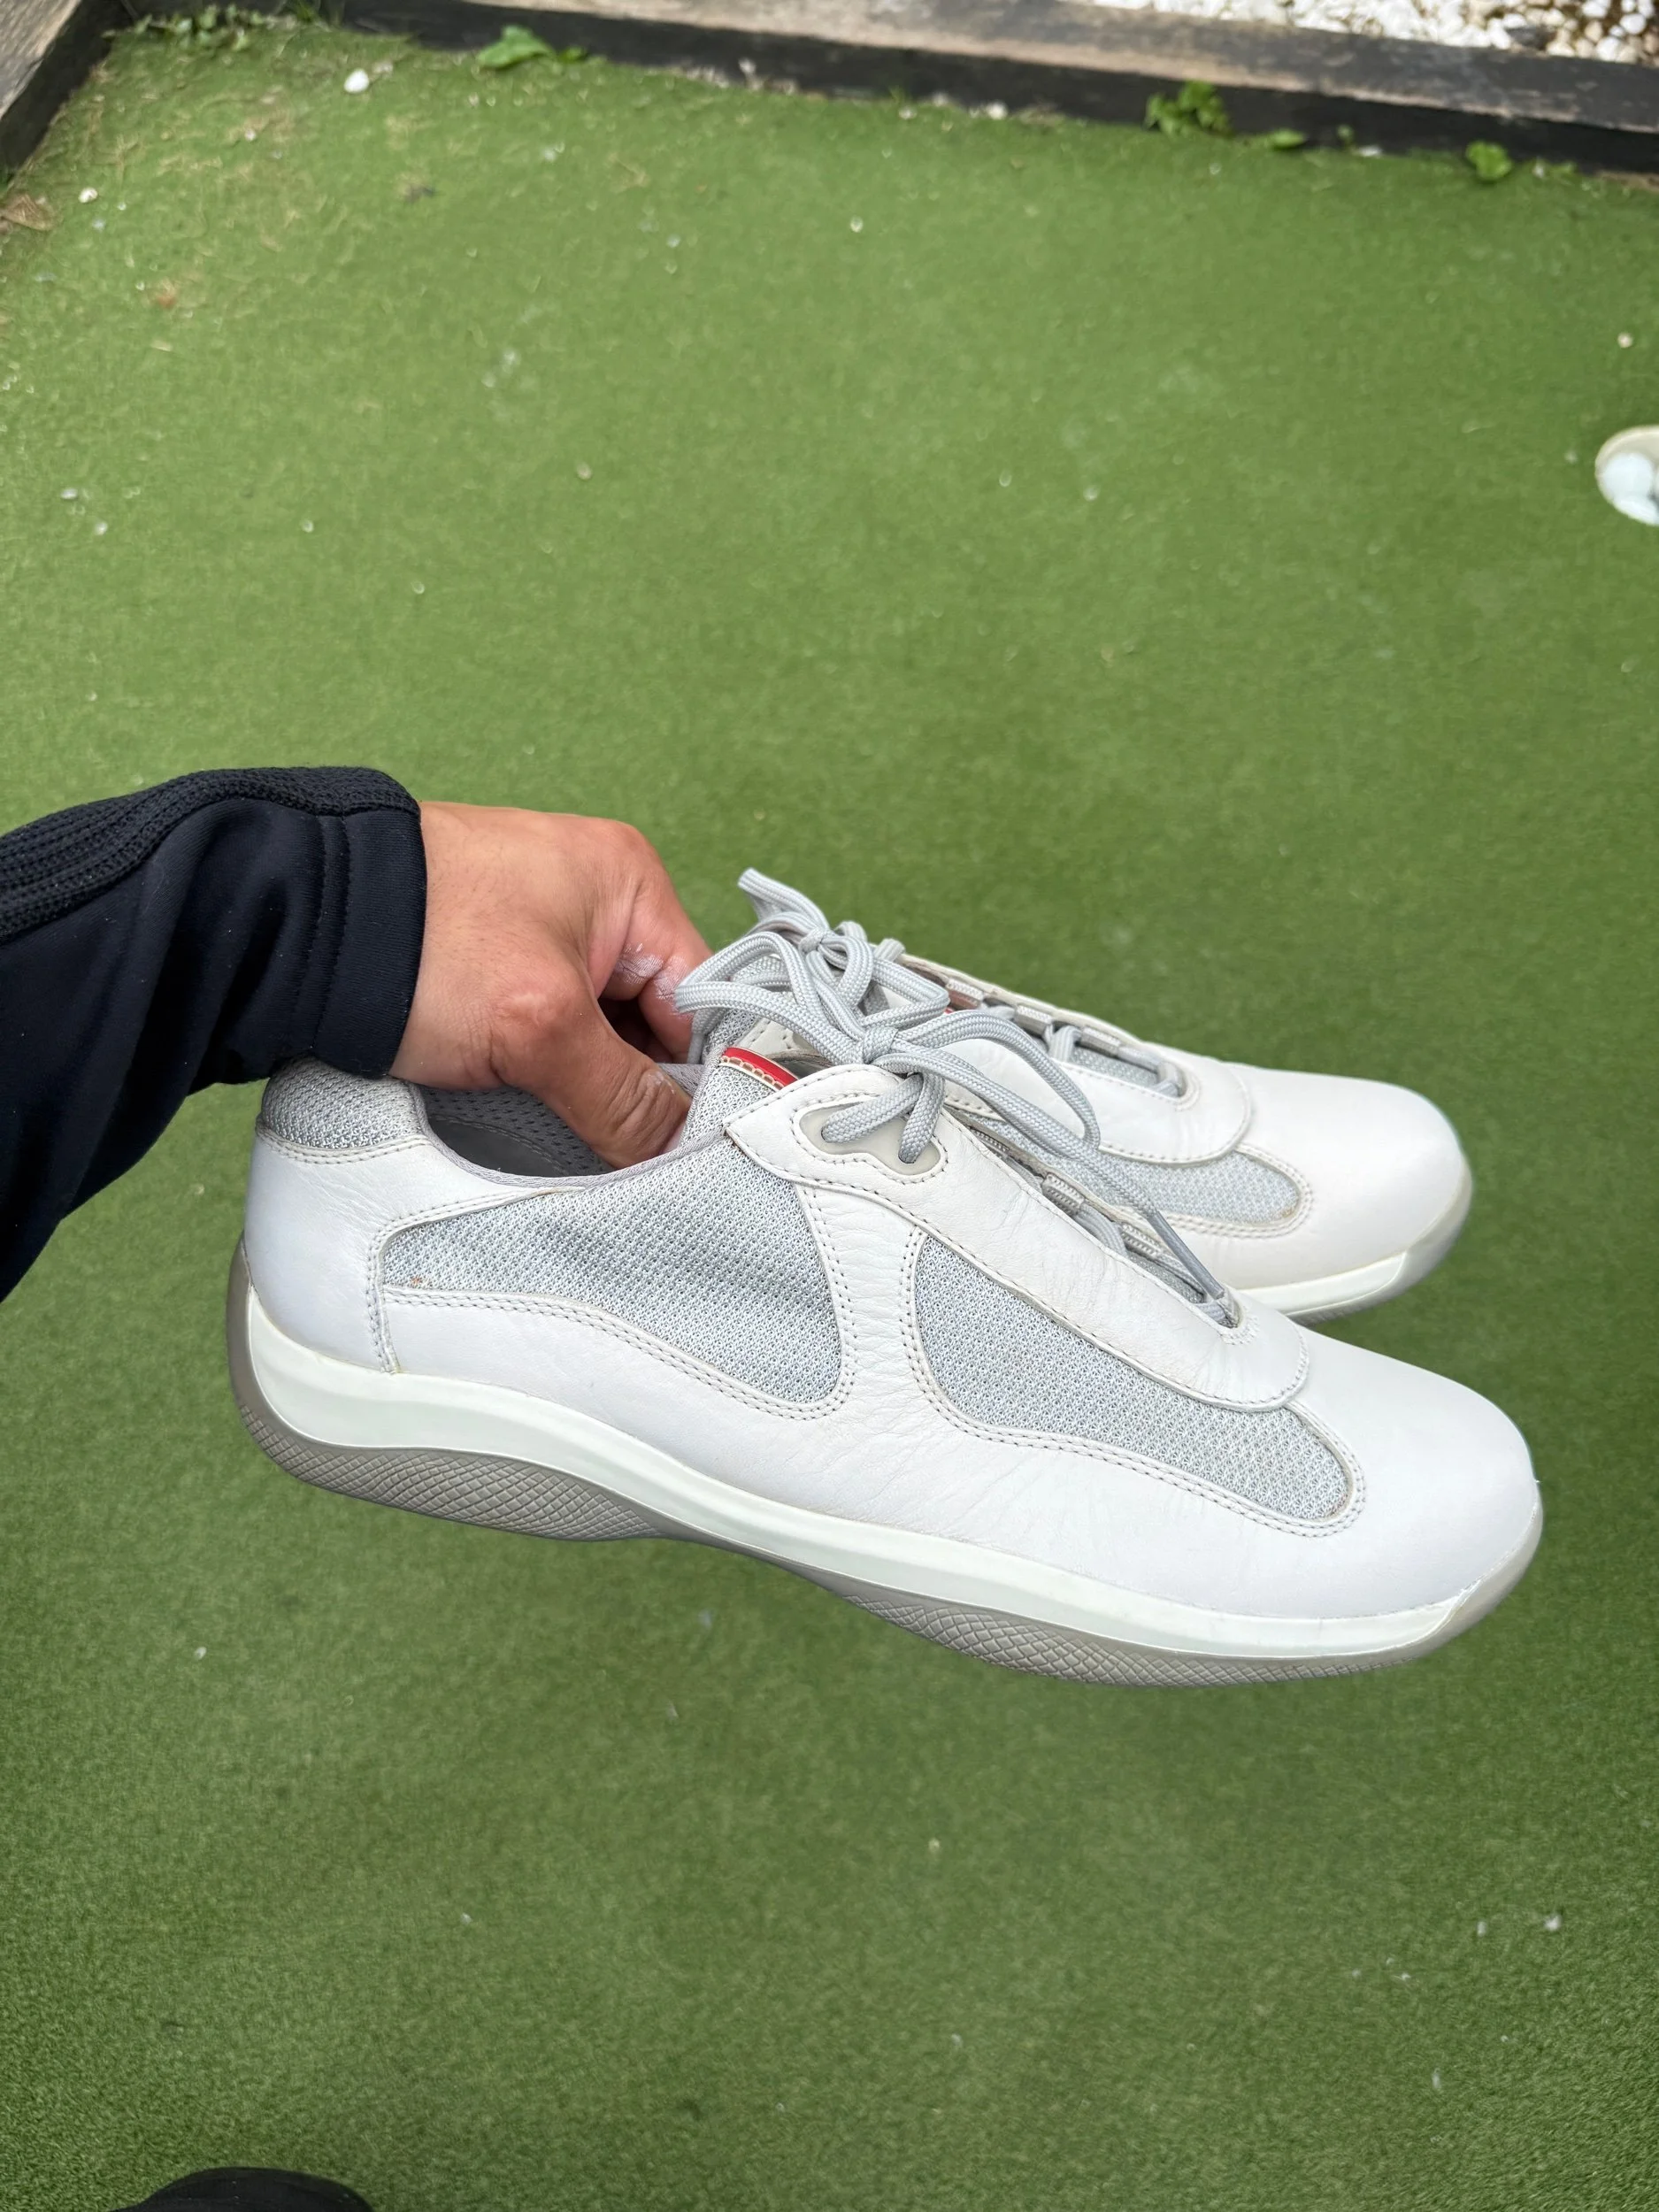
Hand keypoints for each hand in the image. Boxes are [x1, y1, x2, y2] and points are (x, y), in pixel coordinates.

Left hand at [391, 803, 709, 1164]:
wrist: (289, 925)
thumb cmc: (419, 944)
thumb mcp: (540, 1028)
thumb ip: (622, 1097)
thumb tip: (680, 1150)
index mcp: (628, 881)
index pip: (700, 997)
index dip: (696, 1076)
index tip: (688, 1147)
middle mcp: (591, 896)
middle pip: (648, 1020)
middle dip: (631, 1087)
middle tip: (621, 1154)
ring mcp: (536, 927)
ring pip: (593, 1032)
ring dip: (582, 1087)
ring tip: (569, 1137)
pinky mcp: (487, 962)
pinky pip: (544, 1030)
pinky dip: (541, 1074)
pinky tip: (529, 1114)